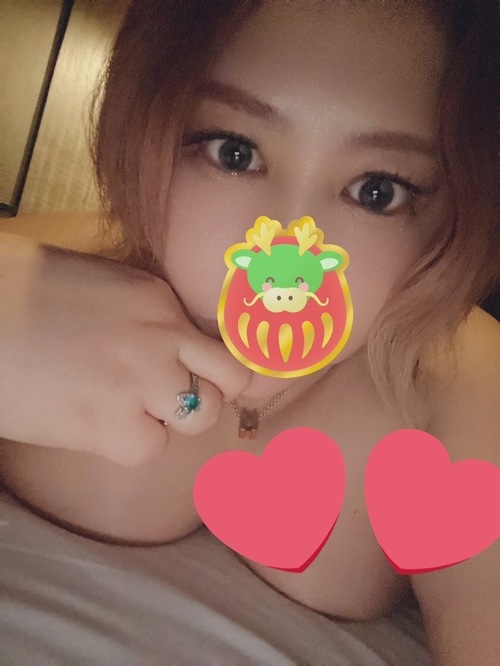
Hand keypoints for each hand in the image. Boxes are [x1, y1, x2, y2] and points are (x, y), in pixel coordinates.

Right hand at [0, 233, 250, 466]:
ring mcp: (144, 381)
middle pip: (231, 380)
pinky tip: (96, 426)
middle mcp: (165, 337)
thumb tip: (161, 346)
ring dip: (173, 420)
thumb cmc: (22, 295)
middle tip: (170, 399)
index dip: (205, 366)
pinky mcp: (113, 424)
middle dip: (208, 392)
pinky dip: (130, 443)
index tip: (194, 377)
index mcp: (158, 300)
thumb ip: (141, 316)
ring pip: (202, 416)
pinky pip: (150, 447)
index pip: (216, 343)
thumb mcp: (99, 286)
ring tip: (130, 412)